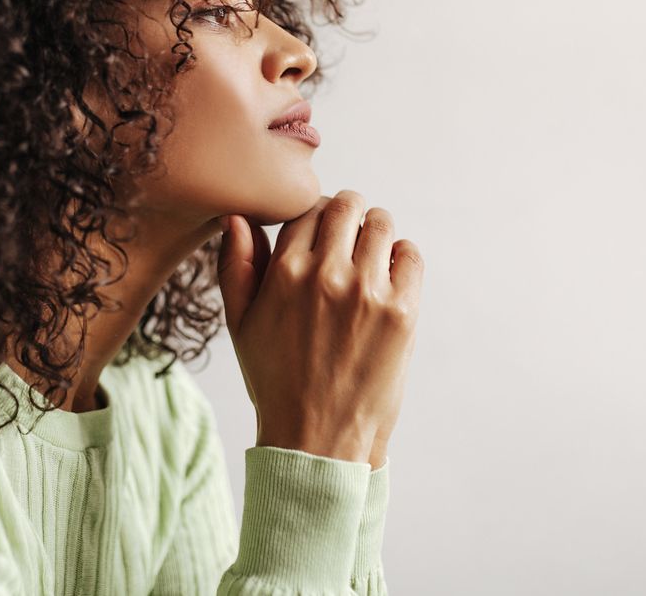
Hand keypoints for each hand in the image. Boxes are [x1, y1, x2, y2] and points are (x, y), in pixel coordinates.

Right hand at [217, 191, 423, 464]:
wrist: (317, 439)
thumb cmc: (276, 380)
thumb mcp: (241, 324)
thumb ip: (236, 265)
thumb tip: (237, 217)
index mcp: (284, 273)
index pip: (306, 209)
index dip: (314, 214)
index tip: (319, 230)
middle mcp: (326, 275)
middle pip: (346, 206)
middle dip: (346, 213)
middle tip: (347, 234)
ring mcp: (368, 292)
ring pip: (380, 224)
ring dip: (375, 231)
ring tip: (369, 255)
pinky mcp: (402, 312)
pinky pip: (410, 255)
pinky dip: (401, 256)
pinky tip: (389, 276)